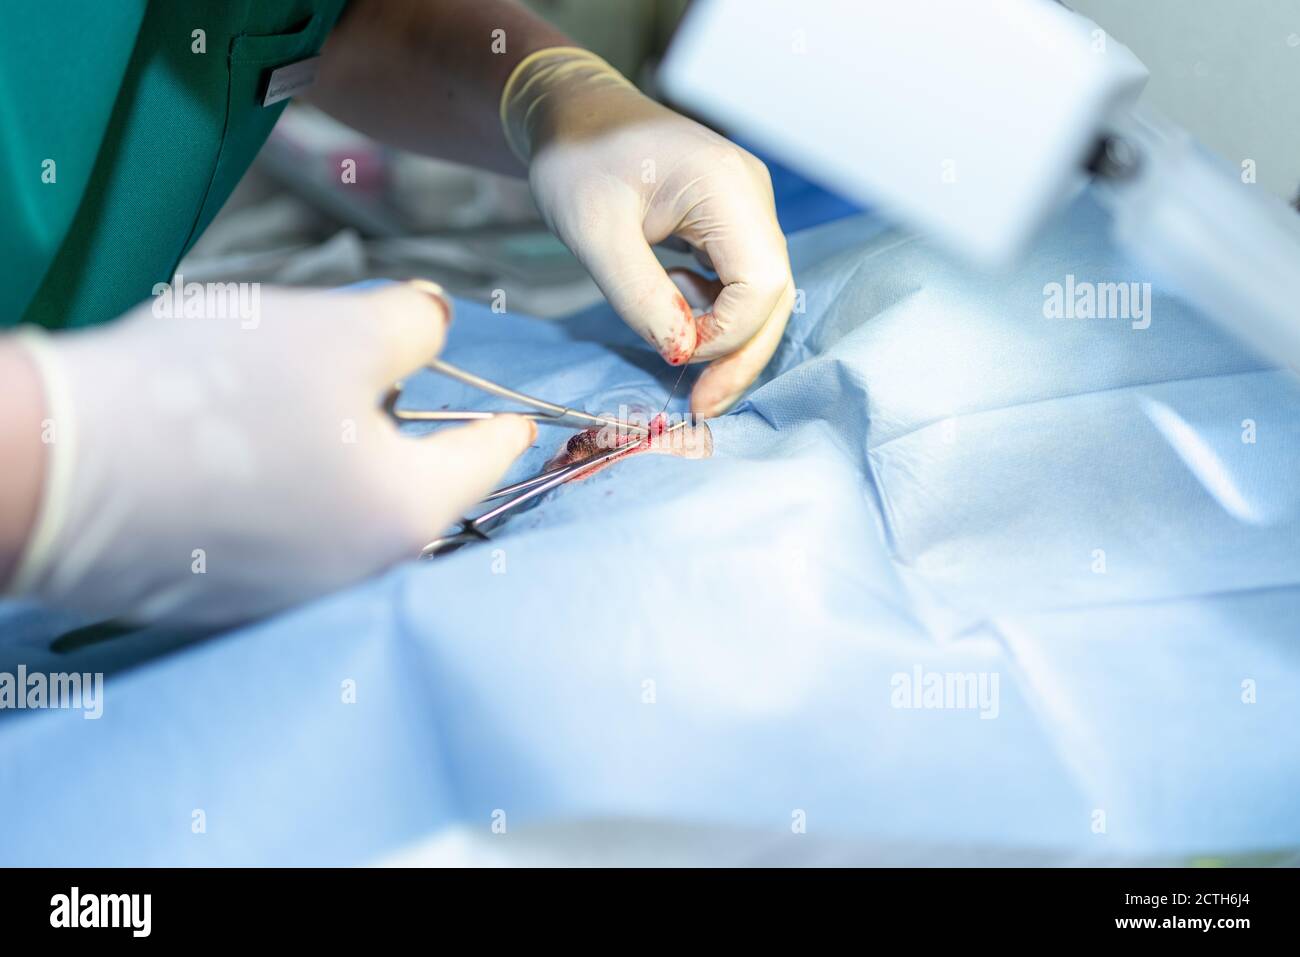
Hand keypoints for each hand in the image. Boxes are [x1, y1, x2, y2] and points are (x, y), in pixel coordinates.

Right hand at [9, 282, 533, 624]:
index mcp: (409, 510)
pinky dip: (280, 488)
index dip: (501, 422)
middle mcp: (366, 571)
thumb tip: (433, 325)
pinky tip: (227, 448)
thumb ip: (413, 324)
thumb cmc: (212, 394)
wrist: (55, 470)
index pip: (487, 459)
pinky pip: (286, 531)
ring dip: (333, 454)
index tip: (514, 419)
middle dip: (398, 424)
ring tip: (272, 401)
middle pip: (412, 479)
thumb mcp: (337, 329)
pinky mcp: (232, 596)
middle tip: (356, 372)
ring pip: (346, 504)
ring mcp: (298, 593)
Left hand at [502, 49, 795, 416]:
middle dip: (738, 356)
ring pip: (763, 297)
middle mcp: (752, 196)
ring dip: (728, 341)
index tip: (673, 358)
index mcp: (727, 187)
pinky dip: (717, 317)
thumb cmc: (577, 161)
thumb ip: (639, 294)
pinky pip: (743, 284)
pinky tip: (678, 316)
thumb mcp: (593, 232)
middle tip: (700, 407)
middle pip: (774, 298)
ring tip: (680, 361)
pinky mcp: (733, 223)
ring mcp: (748, 209)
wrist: (573, 116)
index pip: (761, 284)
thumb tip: (680, 353)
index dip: (727, 336)